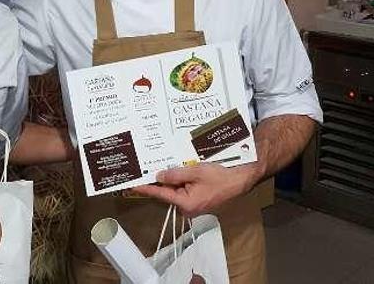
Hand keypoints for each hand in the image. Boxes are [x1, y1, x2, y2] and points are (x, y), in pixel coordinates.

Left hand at [130, 163, 259, 217]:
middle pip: (167, 192)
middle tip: (144, 168)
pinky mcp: (198, 199)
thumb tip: (158, 176)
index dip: (146, 187)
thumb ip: (175, 174)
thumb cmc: (221, 176)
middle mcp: (187, 208)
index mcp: (186, 203)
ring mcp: (193, 204)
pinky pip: (184, 189)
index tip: (132, 184)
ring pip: (175, 189)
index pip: (160, 194)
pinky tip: (176, 169)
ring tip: (159, 166)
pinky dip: (180, 179)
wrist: (241, 179)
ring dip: (170, 178)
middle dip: (158, 180)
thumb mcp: (196, 172)